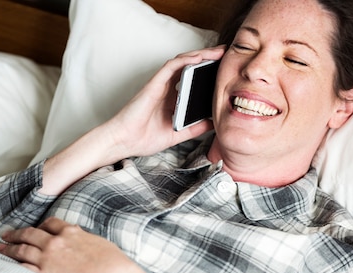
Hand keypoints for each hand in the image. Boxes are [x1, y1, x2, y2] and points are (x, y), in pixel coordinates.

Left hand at [0, 217, 139, 272]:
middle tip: (6, 234)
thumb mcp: (100, 244)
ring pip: (22, 250)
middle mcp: (56, 243)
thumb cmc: (112, 264)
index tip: (35, 228)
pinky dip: (13, 266)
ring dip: (9, 248)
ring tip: (0, 247)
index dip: (40, 226)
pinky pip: (24, 269)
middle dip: (16, 233)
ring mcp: (48, 259)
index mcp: (71, 232)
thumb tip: (84, 242)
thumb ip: (86, 241)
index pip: (50, 224)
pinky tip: (6, 266)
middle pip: (30, 234)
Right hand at [39, 46, 225, 195]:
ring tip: (220, 51)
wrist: (124, 141)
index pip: (193, 79)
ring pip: (183, 62)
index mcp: (172, 99)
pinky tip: (200, 58)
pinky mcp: (154, 83)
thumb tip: (215, 124)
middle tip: (228, 54)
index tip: (225, 70)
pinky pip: (172, 66)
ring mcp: (160, 84)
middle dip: (209, 58)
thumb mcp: (178, 134)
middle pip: (191, 67)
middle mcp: (167, 88)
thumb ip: (195, 128)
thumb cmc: (143, 138)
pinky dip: (186, 60)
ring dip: (202, 54)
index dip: (208, 72)